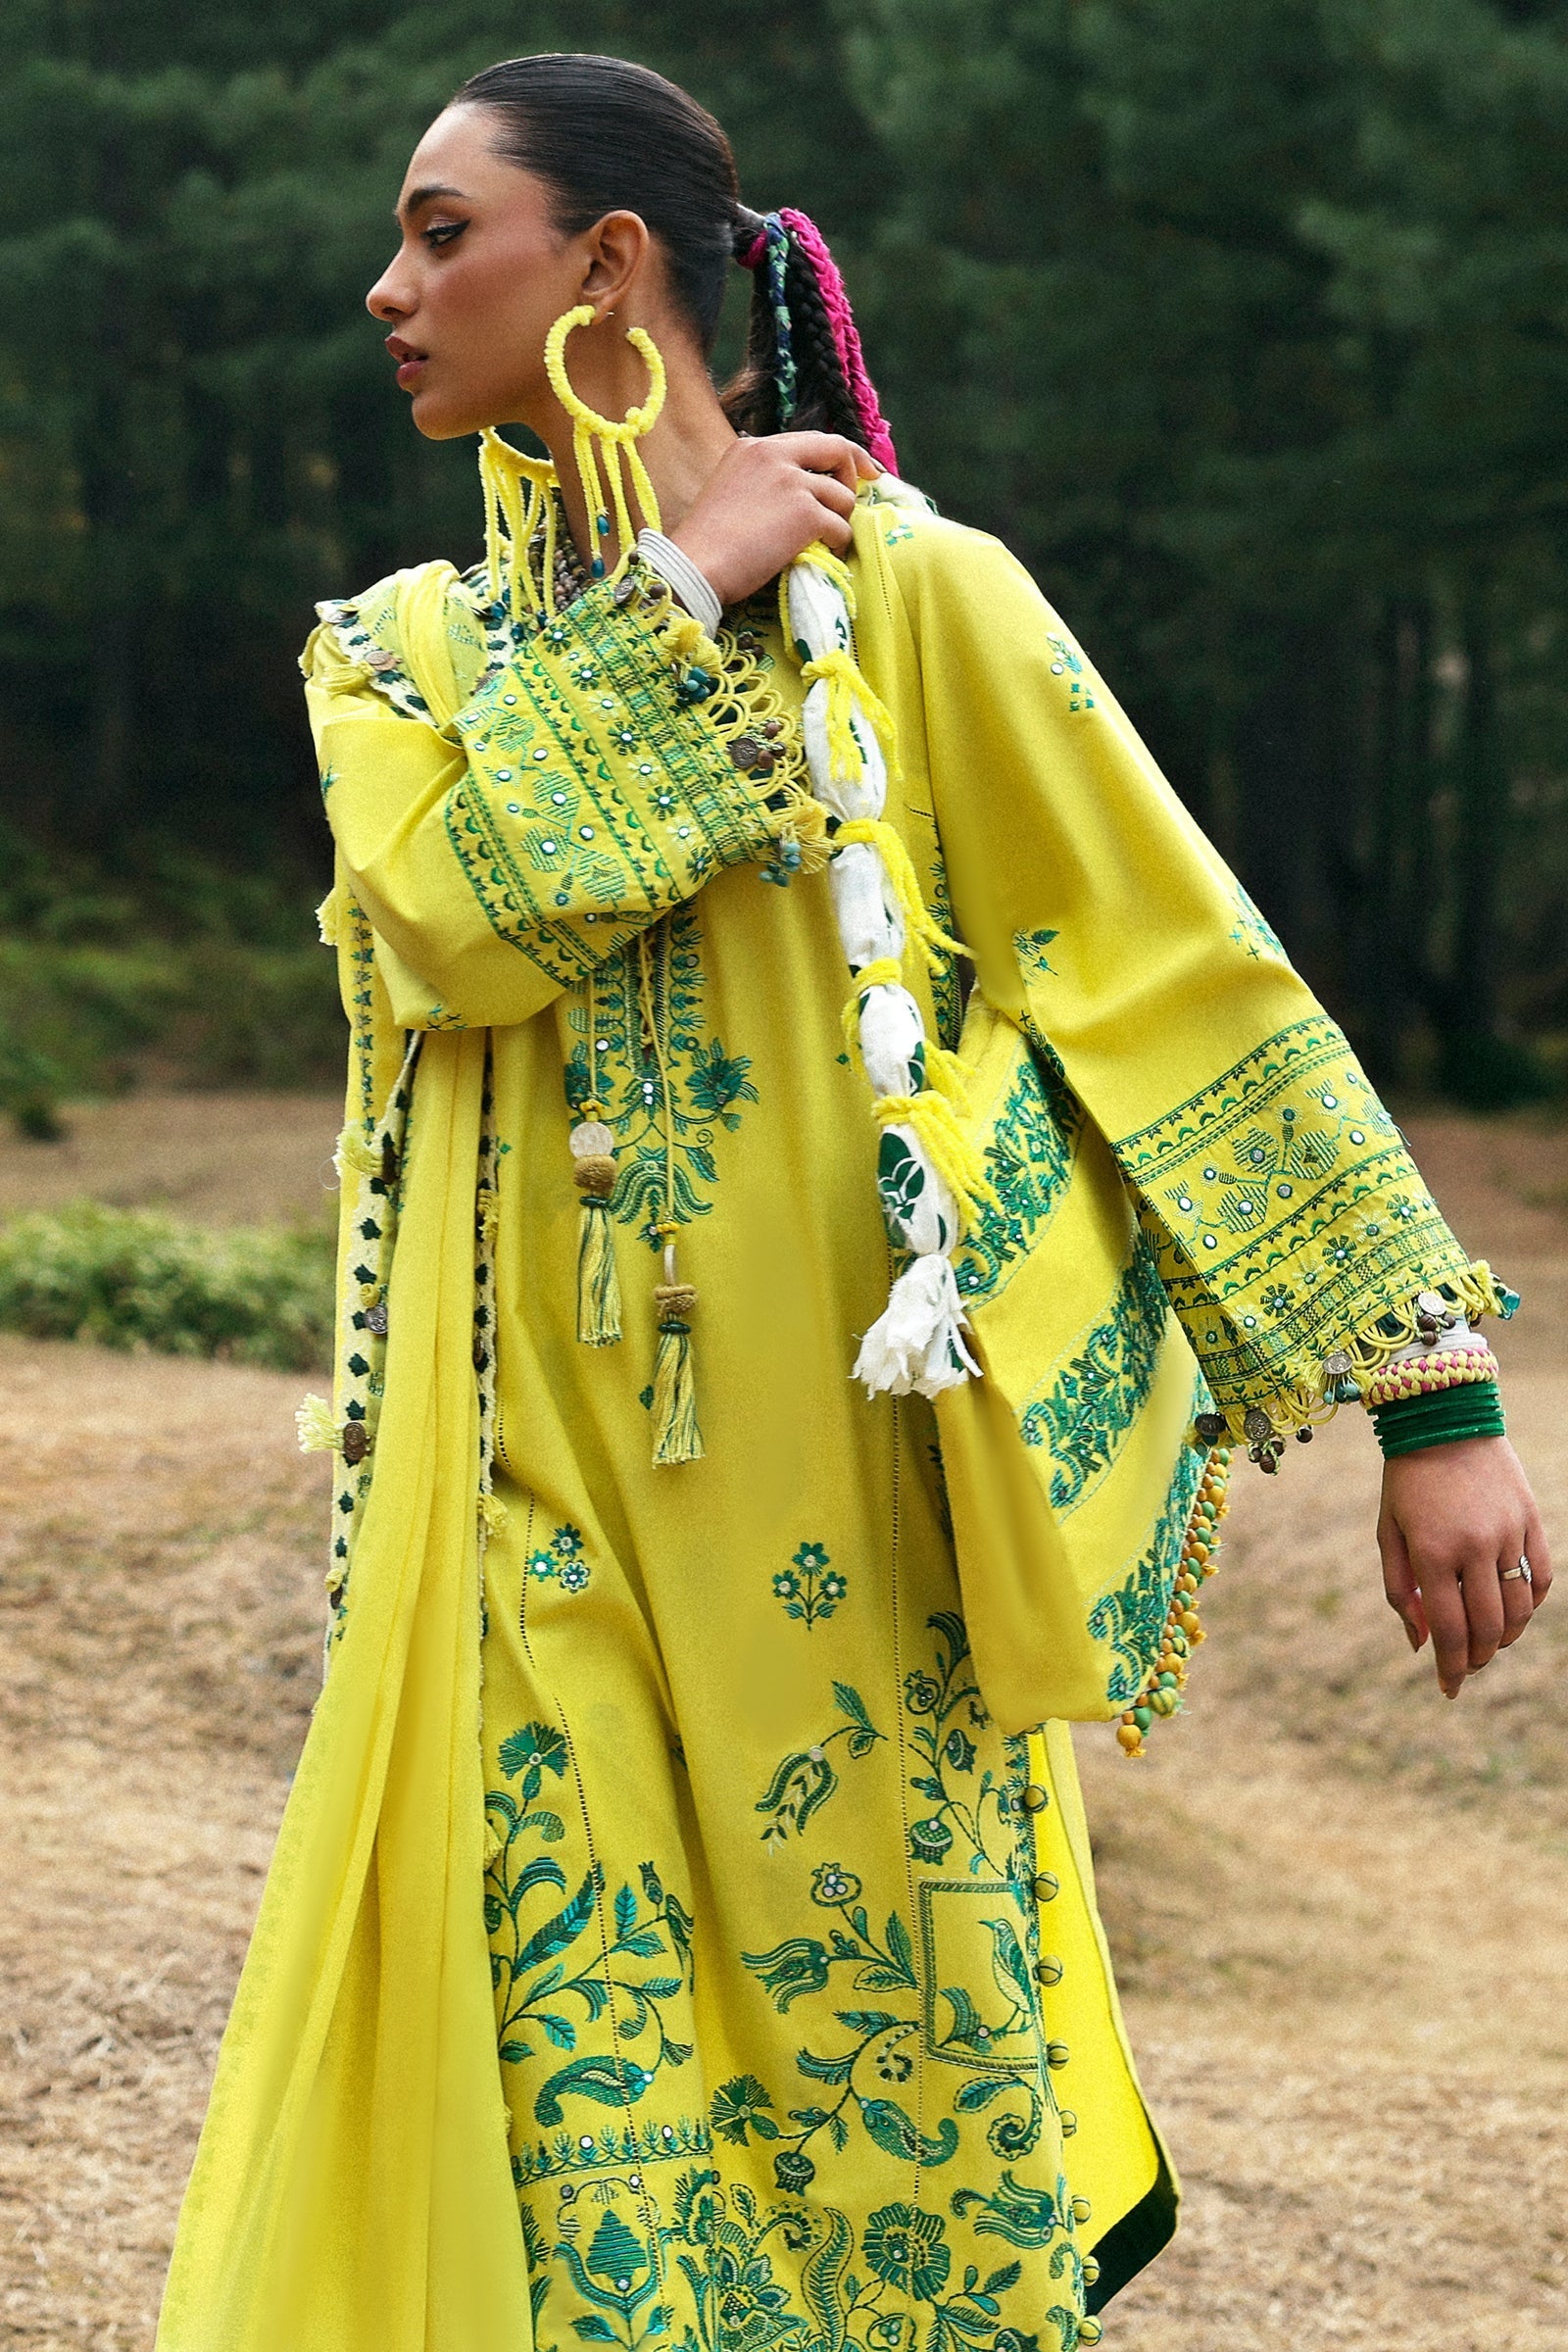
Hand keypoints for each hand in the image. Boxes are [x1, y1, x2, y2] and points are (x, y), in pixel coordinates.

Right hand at [669, 431, 880, 607]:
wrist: (696, 566)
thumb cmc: (706, 541)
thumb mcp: (730, 488)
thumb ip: (761, 479)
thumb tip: (797, 491)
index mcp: (754, 446)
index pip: (809, 440)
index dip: (838, 455)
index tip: (856, 470)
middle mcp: (775, 455)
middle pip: (836, 449)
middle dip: (854, 472)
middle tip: (858, 498)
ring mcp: (792, 482)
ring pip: (842, 496)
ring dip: (840, 520)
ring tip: (825, 541)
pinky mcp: (806, 513)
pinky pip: (841, 527)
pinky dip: (838, 544)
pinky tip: (825, 555)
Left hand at [1379, 1436, 1550, 1696]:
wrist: (1444, 1419)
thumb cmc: (1406, 1480)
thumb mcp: (1388, 1531)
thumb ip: (1400, 1590)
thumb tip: (1421, 1644)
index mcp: (1432, 1552)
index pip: (1450, 1631)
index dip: (1451, 1669)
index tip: (1447, 1689)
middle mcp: (1474, 1546)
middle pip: (1488, 1629)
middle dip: (1477, 1659)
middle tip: (1465, 1667)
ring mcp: (1508, 1533)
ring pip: (1520, 1609)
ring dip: (1505, 1638)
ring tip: (1488, 1643)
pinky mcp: (1531, 1521)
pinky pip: (1542, 1578)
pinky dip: (1530, 1604)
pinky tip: (1513, 1611)